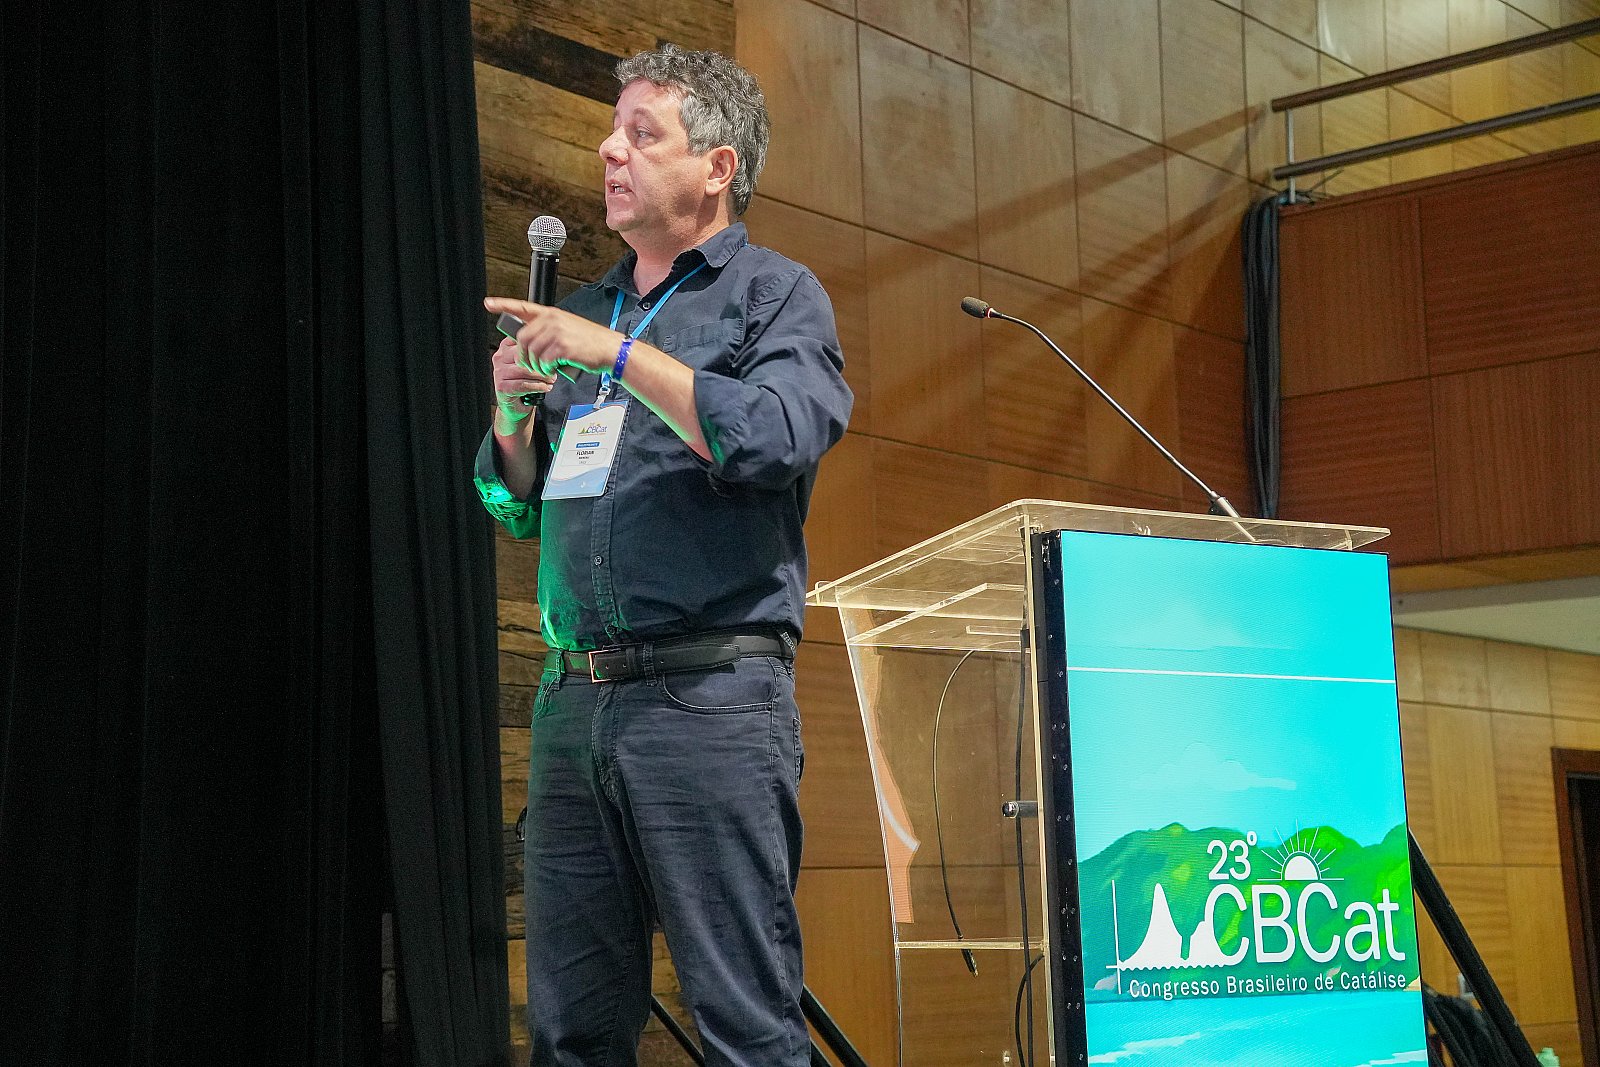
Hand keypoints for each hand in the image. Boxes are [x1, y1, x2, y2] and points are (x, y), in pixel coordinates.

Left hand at [484, 298, 623, 375]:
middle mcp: (552, 320)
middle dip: (523, 355)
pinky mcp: (562, 347)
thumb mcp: (567, 328)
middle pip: (522, 338)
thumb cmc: (589, 343)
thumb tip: (529, 345)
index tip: (488, 303)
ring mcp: (557, 332)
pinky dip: (546, 369)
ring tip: (546, 368)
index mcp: (551, 314)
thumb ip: (548, 331)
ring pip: (531, 351)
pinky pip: (543, 361)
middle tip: (531, 365)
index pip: (522, 306)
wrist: (609, 349)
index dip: (503, 304)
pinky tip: (554, 369)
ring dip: (536, 365)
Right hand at [492, 336, 556, 428]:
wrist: (516, 405)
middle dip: (542, 363)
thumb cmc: (524, 382)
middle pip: (525, 356)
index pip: (523, 341)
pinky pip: (523, 384)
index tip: (551, 354)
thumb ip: (536, 353)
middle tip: (554, 370)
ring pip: (525, 370)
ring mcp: (499, 372)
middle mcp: (500, 357)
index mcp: (506, 347)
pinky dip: (537, 386)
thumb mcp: (530, 363)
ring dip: (542, 376)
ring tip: (551, 380)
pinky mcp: (502, 387)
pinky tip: (545, 387)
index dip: (540, 348)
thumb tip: (553, 348)